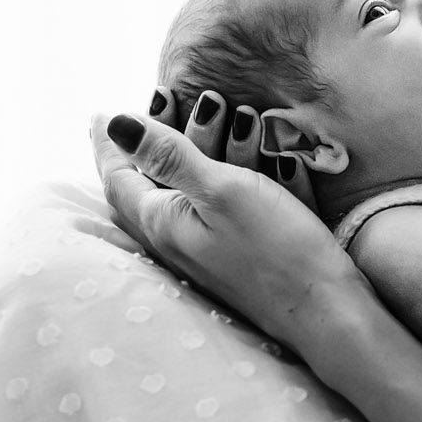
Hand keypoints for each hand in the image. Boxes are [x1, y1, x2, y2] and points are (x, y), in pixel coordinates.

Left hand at [90, 83, 357, 349]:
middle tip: (142, 113)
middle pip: (141, 189)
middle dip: (140, 148)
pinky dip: (207, 181)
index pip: (119, 178)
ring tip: (184, 128)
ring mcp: (203, 253)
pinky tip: (224, 173)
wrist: (323, 308)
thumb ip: (169, 156)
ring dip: (178, 159)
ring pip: (174, 199)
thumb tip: (114, 124)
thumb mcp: (220, 190)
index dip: (109, 144)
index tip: (98, 115)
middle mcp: (174, 241)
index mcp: (162, 223)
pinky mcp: (231, 257)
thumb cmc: (274, 247)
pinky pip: (205, 211)